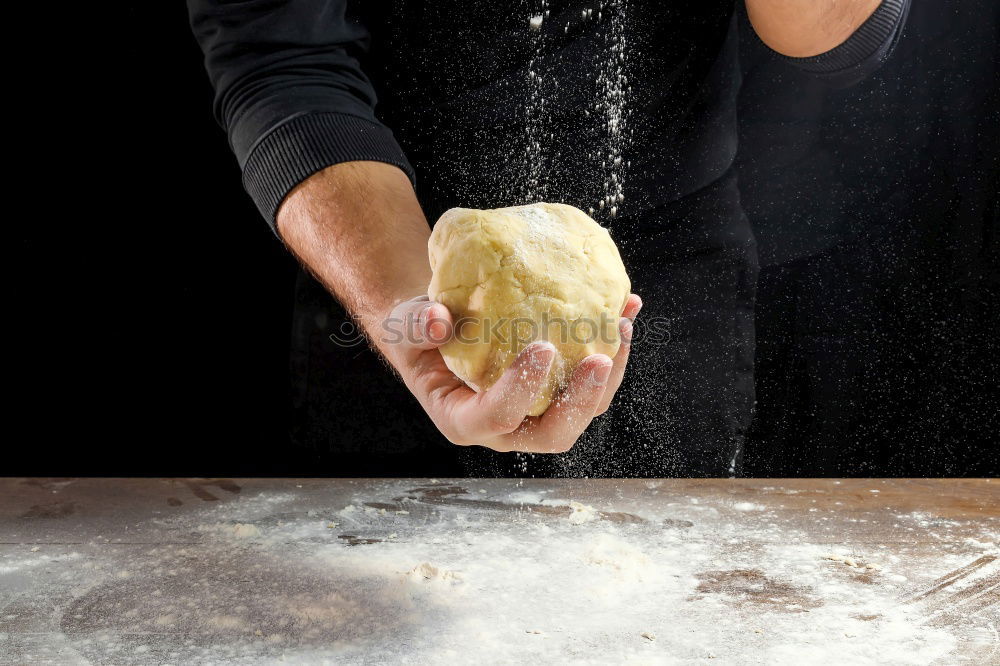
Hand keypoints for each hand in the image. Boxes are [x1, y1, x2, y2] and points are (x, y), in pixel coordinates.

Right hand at [375, 294, 642, 452]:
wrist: (438, 331)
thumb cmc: (418, 336)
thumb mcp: (405, 328)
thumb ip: (416, 326)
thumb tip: (439, 321)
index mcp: (464, 420)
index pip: (496, 417)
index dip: (521, 390)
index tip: (542, 348)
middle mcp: (506, 427)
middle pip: (553, 433)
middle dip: (582, 401)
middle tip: (599, 356)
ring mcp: (536, 413)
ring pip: (582, 410)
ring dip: (608, 373)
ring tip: (622, 323)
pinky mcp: (557, 392)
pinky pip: (591, 380)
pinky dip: (613, 348)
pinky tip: (626, 309)